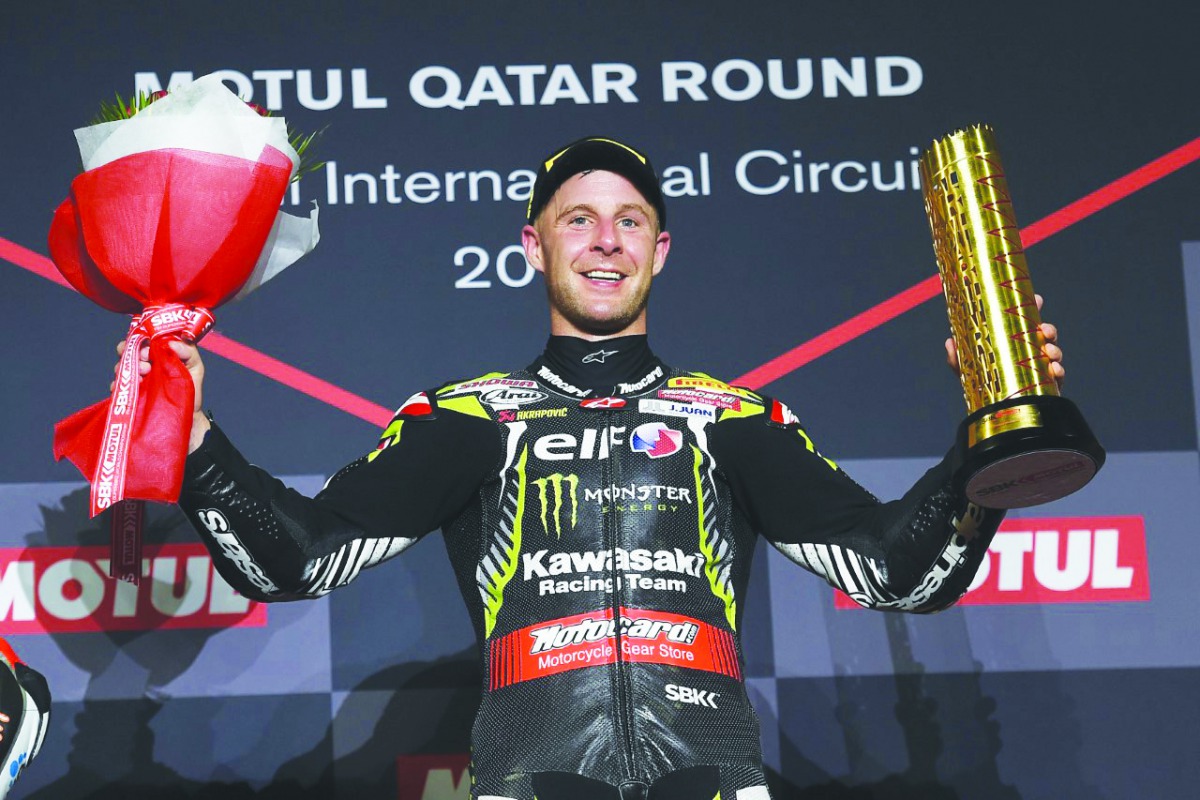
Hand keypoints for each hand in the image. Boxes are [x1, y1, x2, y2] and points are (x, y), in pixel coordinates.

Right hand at [113, 338, 210, 451]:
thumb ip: (188, 352)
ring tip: (144, 373)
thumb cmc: (191, 390)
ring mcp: (135, 378)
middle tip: (146, 358)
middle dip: (134, 350)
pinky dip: (119, 384)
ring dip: (129, 366)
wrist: (188, 417)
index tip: (149, 344)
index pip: (143, 339)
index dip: (142, 338)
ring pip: (121, 366)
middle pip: (128, 350)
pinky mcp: (130, 393)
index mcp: (158, 354)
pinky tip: (130, 386)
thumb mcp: (195, 367)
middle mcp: (144, 364)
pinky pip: (117, 386)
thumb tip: (172, 342)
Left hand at [944, 294, 1064, 390]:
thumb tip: (950, 342)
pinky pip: (1058, 378)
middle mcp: (1030, 352)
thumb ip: (956, 358)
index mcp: (1014, 343)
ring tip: (1049, 352)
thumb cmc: (980, 384)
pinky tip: (1055, 370)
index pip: (1026, 323)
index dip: (1033, 309)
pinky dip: (1060, 372)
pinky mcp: (1047, 386)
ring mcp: (1041, 368)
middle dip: (1049, 330)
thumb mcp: (966, 369)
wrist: (991, 409)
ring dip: (1055, 350)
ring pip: (1054, 354)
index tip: (1037, 299)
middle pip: (1045, 336)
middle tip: (1044, 330)